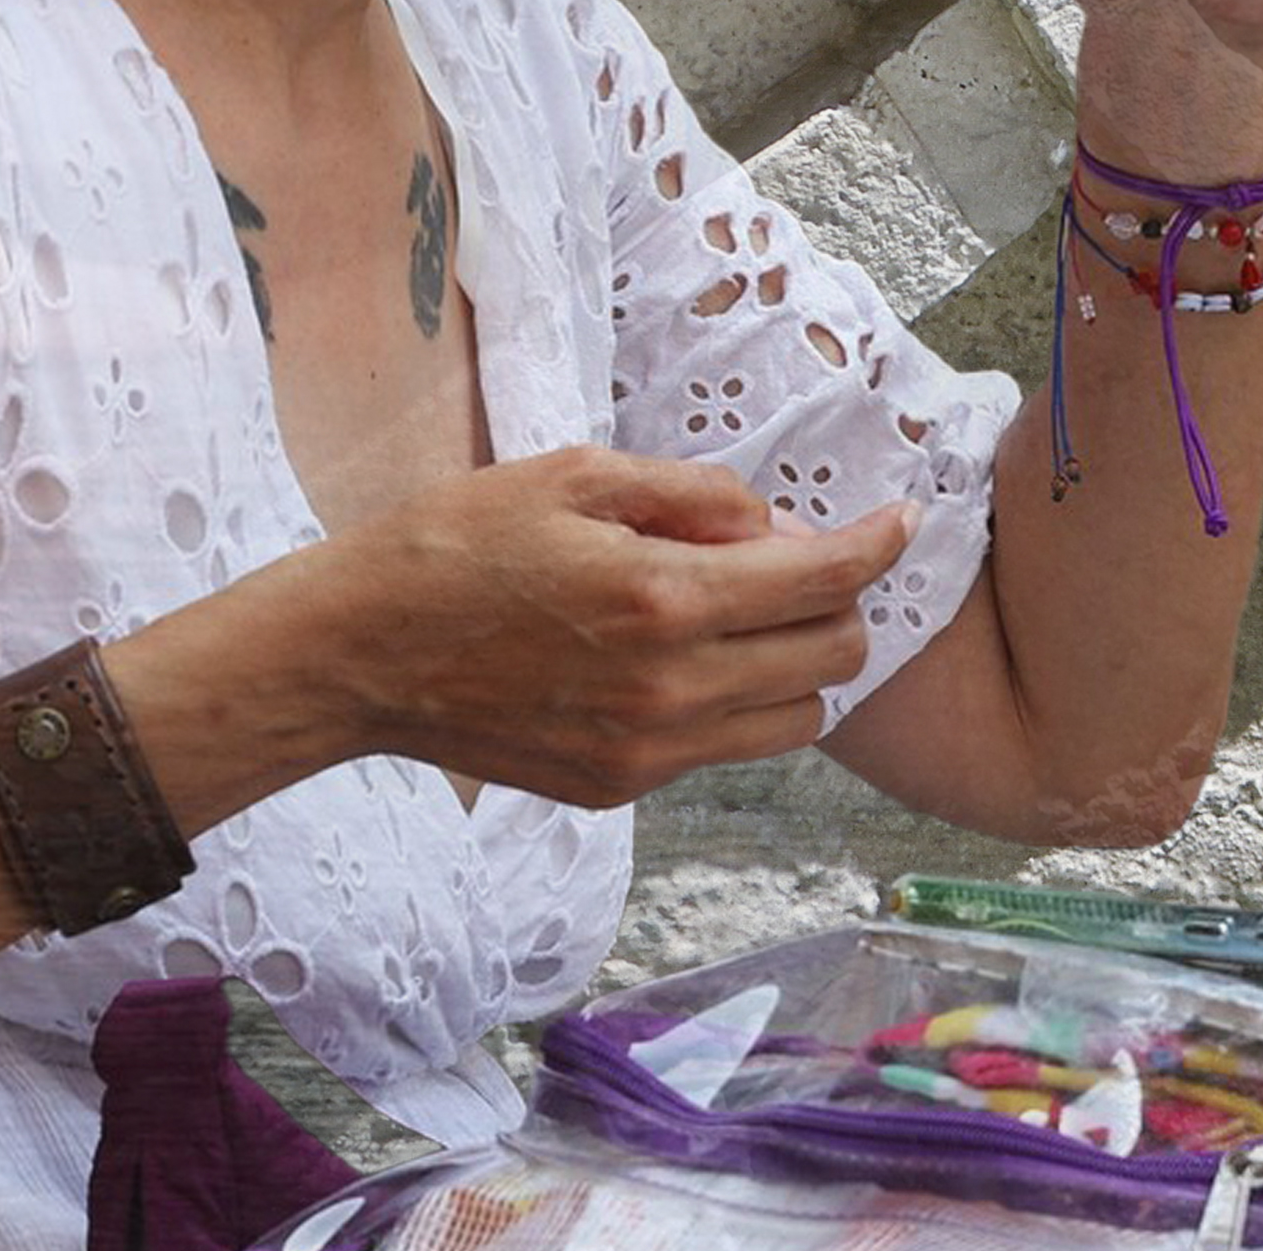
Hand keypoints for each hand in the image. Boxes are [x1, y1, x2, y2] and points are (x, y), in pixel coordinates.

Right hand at [271, 446, 909, 807]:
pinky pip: (725, 750)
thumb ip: (690, 494)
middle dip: (837, 600)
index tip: (902, 519)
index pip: (822, 580)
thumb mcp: (571, 474)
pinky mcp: (623, 788)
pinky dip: (731, 701)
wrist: (360, 654)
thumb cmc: (456, 542)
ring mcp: (650, 752)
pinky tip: (674, 658)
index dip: (878, 544)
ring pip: (796, 719)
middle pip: (833, 658)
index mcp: (662, 597)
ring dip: (794, 661)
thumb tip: (772, 524)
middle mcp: (673, 689)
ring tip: (733, 613)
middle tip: (787, 559)